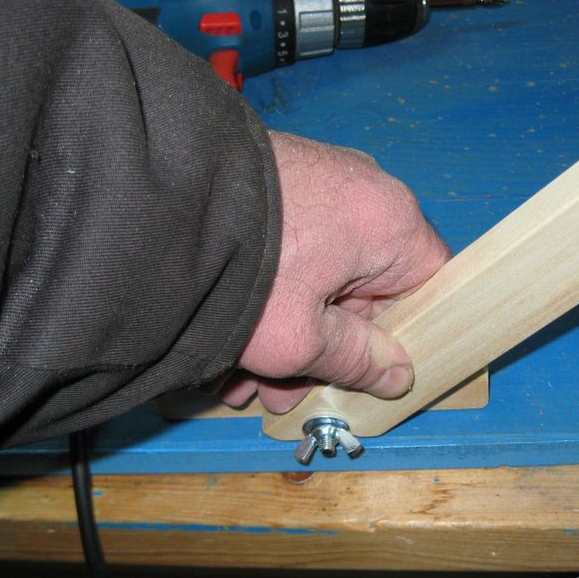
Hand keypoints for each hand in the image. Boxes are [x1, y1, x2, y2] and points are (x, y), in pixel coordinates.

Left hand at [220, 131, 449, 412]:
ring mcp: (313, 182)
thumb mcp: (303, 339)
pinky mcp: (269, 186)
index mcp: (389, 223)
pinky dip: (262, 301)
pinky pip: (285, 255)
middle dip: (320, 352)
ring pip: (316, 278)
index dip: (401, 336)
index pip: (425, 285)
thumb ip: (358, 361)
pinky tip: (222, 350)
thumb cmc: (246, 275)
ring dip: (283, 337)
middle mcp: (359, 192)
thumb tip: (398, 374)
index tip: (368, 372)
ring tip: (238, 384)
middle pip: (361, 290)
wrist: (153, 205)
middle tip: (283, 395)